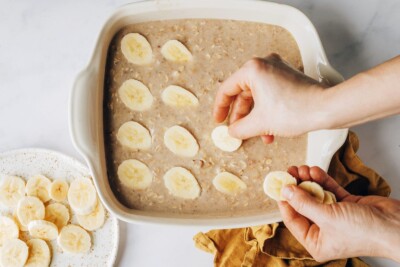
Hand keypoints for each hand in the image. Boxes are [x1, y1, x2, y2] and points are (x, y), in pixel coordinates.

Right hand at [213, 54, 326, 143]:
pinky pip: (269, 95)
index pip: (227, 89)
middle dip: (241, 116)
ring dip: (255, 118)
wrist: (327, 108)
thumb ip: (239, 128)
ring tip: (257, 135)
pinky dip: (266, 112)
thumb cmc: (295, 110)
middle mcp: (264, 64)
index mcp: (252, 69)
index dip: (220, 108)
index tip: (219, 121)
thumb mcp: (260, 123)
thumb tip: (231, 132)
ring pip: (257, 96)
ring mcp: (278, 70)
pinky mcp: (288, 77)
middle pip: (243, 94)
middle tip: (237, 131)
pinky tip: (269, 130)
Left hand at [278, 166, 399, 261]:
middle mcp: (324, 230)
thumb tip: (285, 191)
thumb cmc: (365, 232)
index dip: (284, 201)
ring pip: (315, 195)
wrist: (396, 225)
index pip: (292, 219)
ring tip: (301, 168)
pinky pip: (329, 190)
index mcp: (316, 242)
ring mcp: (335, 216)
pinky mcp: (346, 205)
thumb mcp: (327, 217)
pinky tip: (314, 171)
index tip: (278, 184)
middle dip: (296, 187)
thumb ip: (304, 203)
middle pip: (303, 205)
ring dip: (309, 181)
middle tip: (290, 171)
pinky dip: (322, 180)